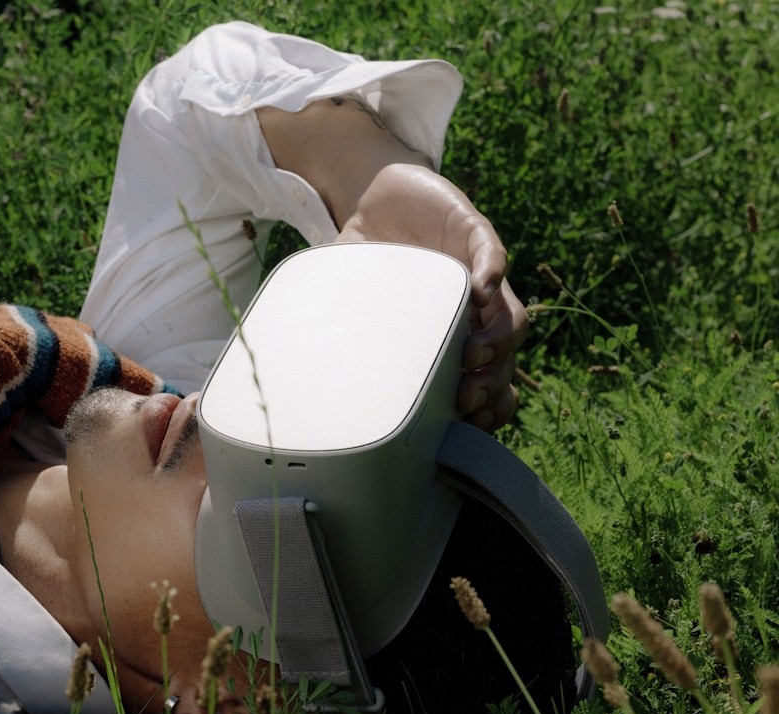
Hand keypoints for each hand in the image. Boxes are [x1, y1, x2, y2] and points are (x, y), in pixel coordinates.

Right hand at [335, 163, 526, 430]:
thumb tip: (291, 374)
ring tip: (471, 354)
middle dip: (491, 384)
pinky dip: (491, 274)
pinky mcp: (475, 235)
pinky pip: (494, 259)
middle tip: (464, 400)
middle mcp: (474, 314)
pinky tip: (479, 290)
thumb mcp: (352, 307)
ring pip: (512, 319)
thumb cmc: (364, 260)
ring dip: (498, 341)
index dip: (487, 409)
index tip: (464, 428)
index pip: (487, 383)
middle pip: (504, 360)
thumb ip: (338, 337)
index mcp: (450, 337)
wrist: (374, 197)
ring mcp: (478, 277)